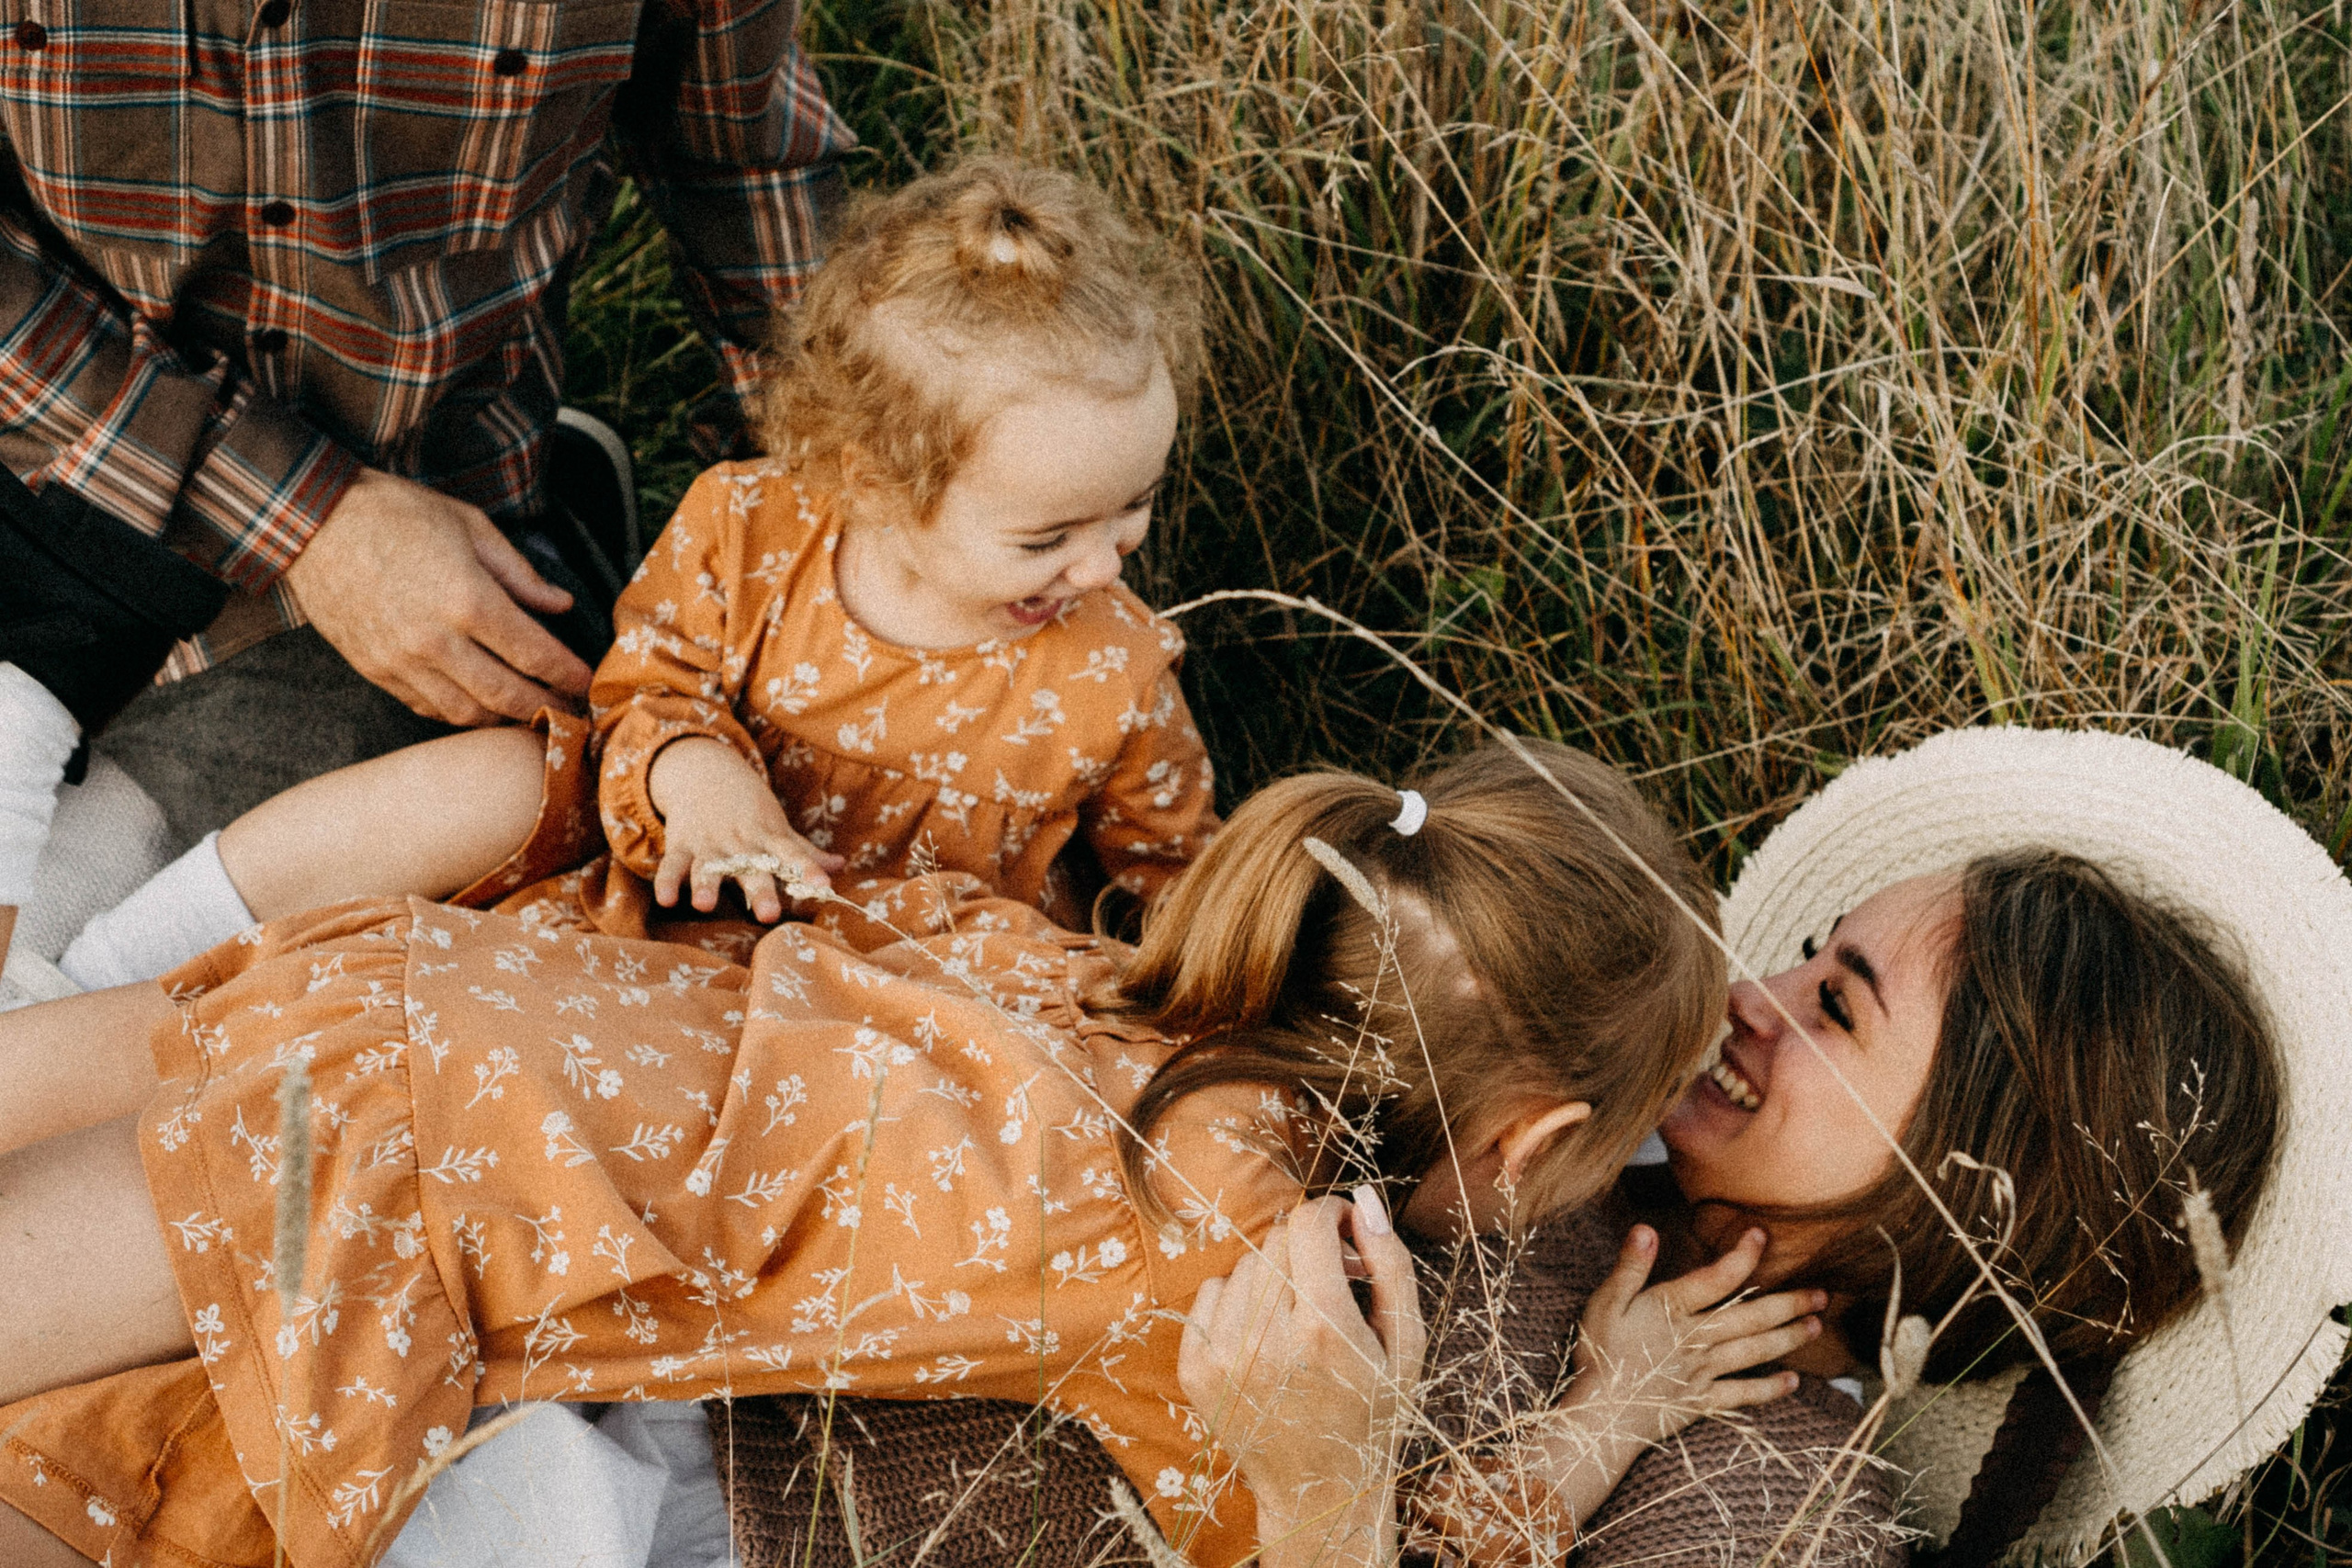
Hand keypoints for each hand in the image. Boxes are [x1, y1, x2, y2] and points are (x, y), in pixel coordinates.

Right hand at [285, 467, 592, 724]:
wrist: (312, 521)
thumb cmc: (394, 513)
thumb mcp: (470, 525)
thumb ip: (520, 573)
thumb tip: (560, 605)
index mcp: (469, 600)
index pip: (535, 654)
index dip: (569, 675)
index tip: (588, 684)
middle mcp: (437, 640)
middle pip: (507, 696)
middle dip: (546, 708)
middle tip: (569, 712)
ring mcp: (402, 661)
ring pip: (467, 713)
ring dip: (503, 718)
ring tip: (528, 711)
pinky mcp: (375, 671)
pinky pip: (426, 707)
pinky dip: (458, 712)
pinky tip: (477, 703)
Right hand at [647, 736, 844, 916]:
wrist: (705, 771)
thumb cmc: (749, 808)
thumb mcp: (777, 826)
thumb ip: (803, 850)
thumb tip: (840, 866)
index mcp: (767, 836)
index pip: (791, 854)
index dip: (808, 869)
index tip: (823, 887)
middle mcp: (739, 841)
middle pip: (751, 867)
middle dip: (760, 889)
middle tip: (769, 914)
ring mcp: (708, 842)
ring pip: (708, 867)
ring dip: (706, 885)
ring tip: (704, 905)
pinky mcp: (681, 843)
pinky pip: (672, 864)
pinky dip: (666, 881)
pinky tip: (665, 899)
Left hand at [1179, 1188, 1424, 1565]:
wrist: (1319, 1491)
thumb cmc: (1373, 1411)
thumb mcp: (1406, 1344)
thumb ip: (1390, 1265)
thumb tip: (1362, 1200)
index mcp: (1324, 1331)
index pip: (1309, 1224)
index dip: (1331, 1213)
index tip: (1346, 1231)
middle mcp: (1266, 1341)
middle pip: (1277, 1240)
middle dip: (1308, 1246)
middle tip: (1332, 1279)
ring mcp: (1223, 1356)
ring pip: (1246, 1264)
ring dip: (1275, 1275)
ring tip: (1301, 1317)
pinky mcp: (1195, 1368)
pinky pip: (1212, 1292)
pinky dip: (1240, 1301)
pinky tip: (1267, 1337)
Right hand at [1420, 1227, 1821, 1565]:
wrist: (1602, 1416)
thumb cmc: (1599, 1354)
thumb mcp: (1605, 1303)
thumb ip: (1630, 1266)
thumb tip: (1647, 1228)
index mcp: (1672, 1310)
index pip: (1717, 1277)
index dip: (1742, 1256)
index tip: (1761, 1235)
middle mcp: (1697, 1339)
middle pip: (1750, 1317)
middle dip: (1787, 1303)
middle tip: (1821, 1293)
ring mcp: (1703, 1372)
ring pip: (1754, 1351)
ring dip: (1788, 1338)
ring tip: (1815, 1326)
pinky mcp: (1703, 1401)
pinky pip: (1743, 1394)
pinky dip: (1769, 1389)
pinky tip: (1792, 1383)